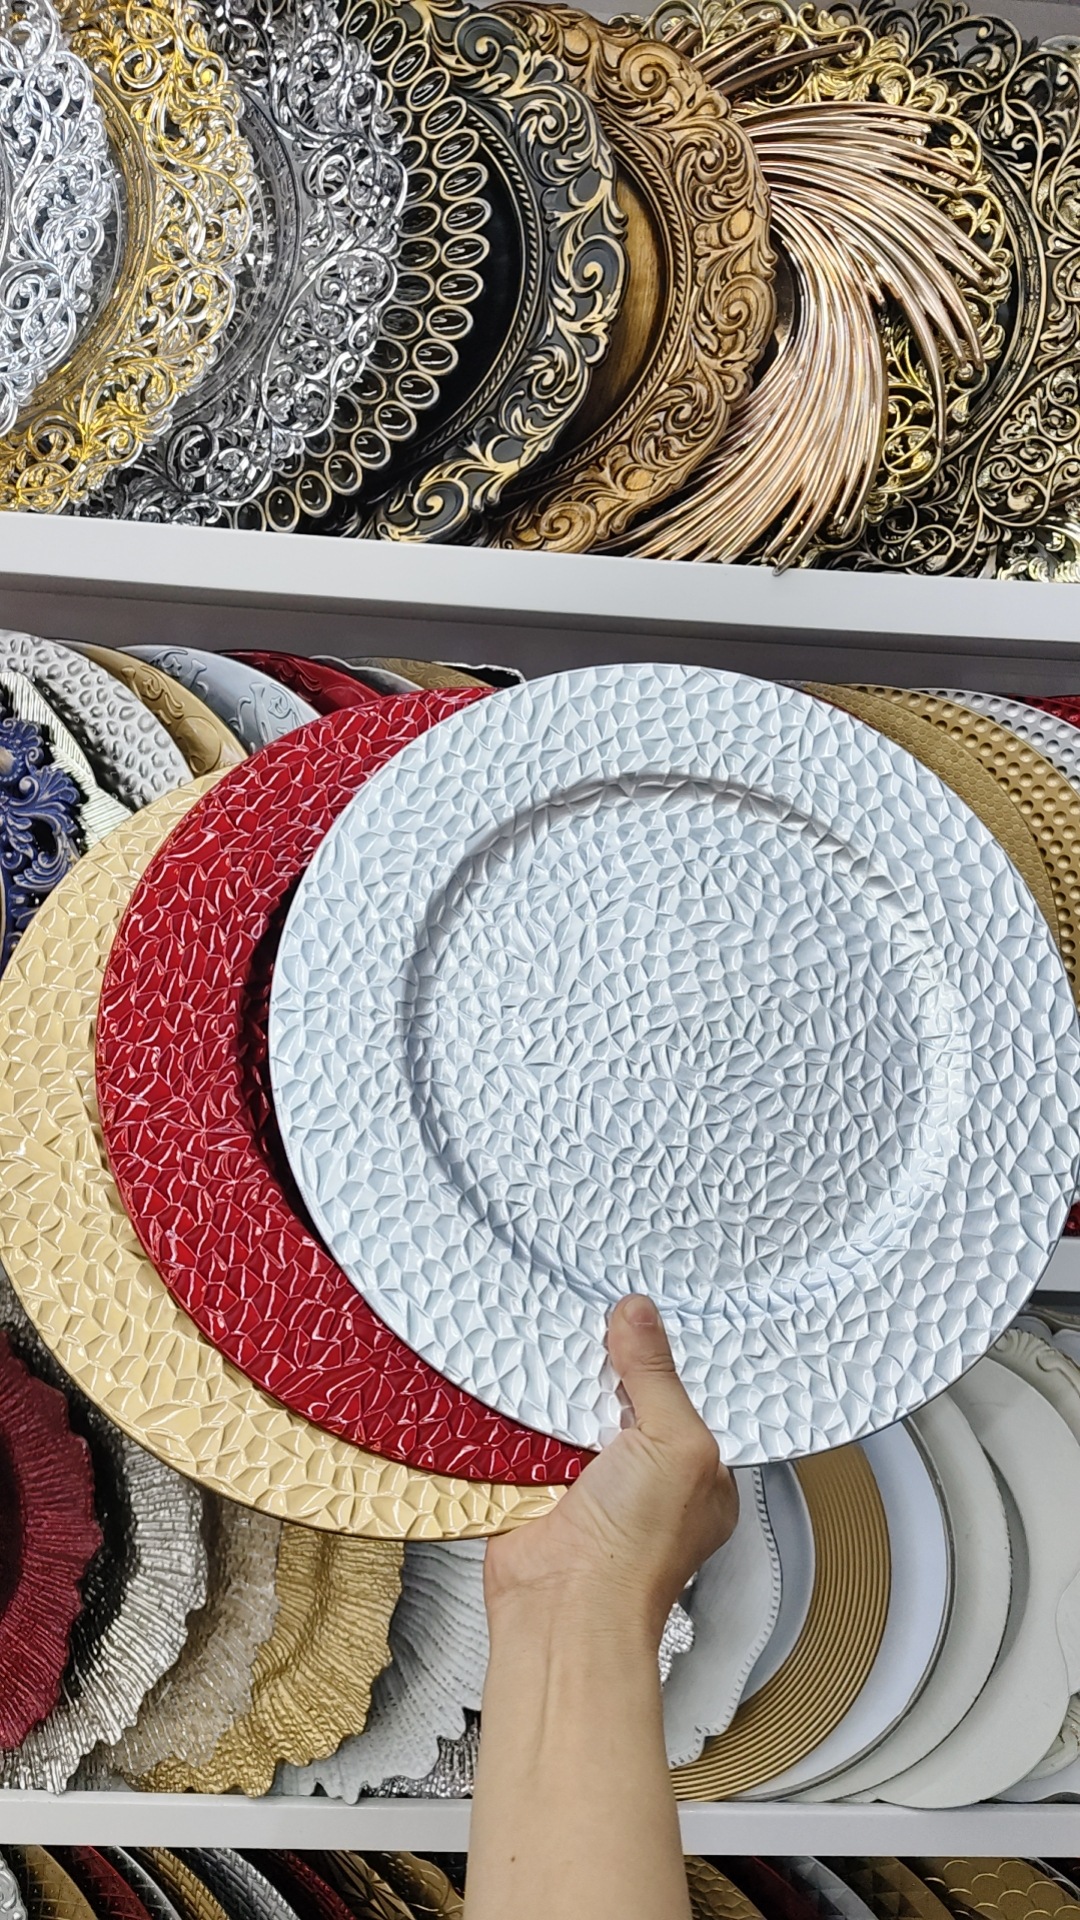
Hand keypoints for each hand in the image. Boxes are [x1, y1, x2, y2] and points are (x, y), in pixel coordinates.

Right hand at [485, 1295, 737, 1648]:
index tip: (646, 1307)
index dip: (666, 1352)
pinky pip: (525, 1427)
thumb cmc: (637, 1553)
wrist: (563, 1609)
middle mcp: (643, 1476)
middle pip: (622, 1393)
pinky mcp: (535, 1480)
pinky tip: (515, 1374)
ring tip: (555, 1332)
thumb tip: (640, 1315)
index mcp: (695, 1470)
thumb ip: (657, 1376)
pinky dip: (518, 1407)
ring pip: (571, 1406)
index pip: (685, 1392)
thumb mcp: (675, 1443)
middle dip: (608, 1360)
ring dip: (560, 1382)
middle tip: (596, 1312)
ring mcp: (586, 1479)